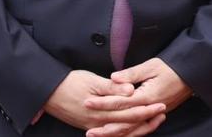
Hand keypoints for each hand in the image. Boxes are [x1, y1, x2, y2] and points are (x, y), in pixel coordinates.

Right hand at [42, 70, 163, 132]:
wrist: (48, 92)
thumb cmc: (71, 83)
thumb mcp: (92, 81)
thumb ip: (113, 87)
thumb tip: (131, 90)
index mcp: (101, 111)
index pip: (129, 113)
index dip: (147, 109)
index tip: (161, 105)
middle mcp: (98, 122)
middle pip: (128, 125)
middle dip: (147, 120)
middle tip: (163, 113)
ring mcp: (94, 126)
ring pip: (121, 132)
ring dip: (138, 127)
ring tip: (153, 121)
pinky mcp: (90, 126)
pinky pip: (111, 133)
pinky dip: (124, 132)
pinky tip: (134, 128)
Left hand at [83, 58, 191, 136]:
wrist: (192, 75)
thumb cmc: (172, 67)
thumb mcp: (152, 66)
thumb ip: (131, 73)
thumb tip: (113, 77)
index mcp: (147, 95)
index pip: (121, 102)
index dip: (103, 103)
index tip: (88, 102)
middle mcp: (150, 108)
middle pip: (124, 122)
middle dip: (105, 126)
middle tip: (88, 130)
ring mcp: (154, 114)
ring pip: (131, 129)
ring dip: (113, 134)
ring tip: (97, 135)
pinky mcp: (156, 116)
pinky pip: (139, 129)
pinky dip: (127, 134)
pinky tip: (115, 135)